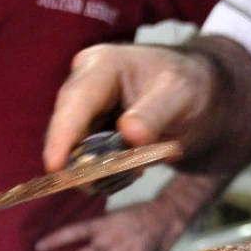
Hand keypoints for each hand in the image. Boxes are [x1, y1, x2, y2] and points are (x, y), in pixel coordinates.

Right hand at [44, 44, 217, 171]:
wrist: (196, 99)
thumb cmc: (187, 86)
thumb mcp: (179, 95)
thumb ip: (155, 114)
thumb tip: (130, 134)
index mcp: (102, 66)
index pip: (76, 101)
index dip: (62, 135)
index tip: (54, 166)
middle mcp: (84, 87)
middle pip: (67, 130)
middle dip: (80, 161)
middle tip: (101, 184)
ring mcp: (84, 114)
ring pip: (75, 152)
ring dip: (99, 171)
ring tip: (137, 168)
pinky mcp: (89, 137)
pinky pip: (88, 163)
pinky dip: (107, 174)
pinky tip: (135, 167)